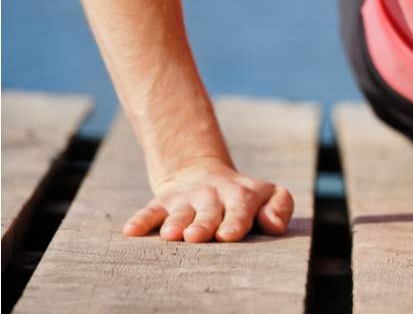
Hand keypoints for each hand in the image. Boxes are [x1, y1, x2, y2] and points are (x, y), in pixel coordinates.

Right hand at [121, 158, 293, 241]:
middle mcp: (213, 195)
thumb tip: (274, 224)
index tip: (229, 235)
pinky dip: (141, 221)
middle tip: (197, 237)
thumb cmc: (242, 198)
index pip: (240, 208)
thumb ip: (280, 207)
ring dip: (175, 223)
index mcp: (241, 195)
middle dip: (203, 224)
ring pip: (180, 212)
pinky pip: (150, 211)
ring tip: (171, 235)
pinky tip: (131, 231)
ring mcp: (187, 198)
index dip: (235, 221)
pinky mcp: (164, 202)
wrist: (204, 176)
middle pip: (208, 212)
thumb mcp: (268, 195)